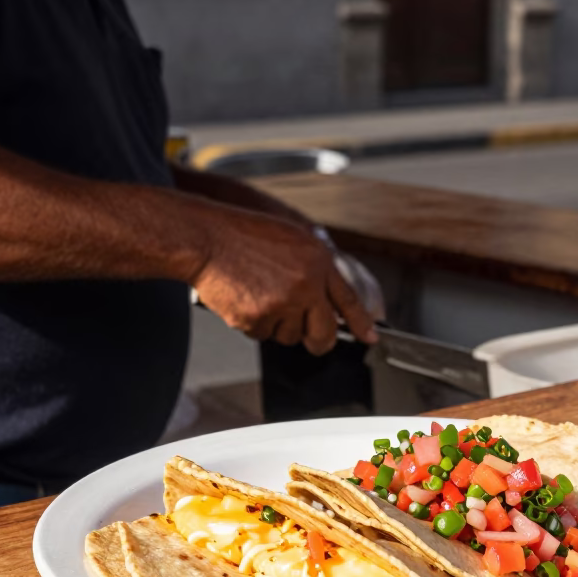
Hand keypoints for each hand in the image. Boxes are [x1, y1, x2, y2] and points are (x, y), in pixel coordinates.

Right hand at [191, 209, 377, 354]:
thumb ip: (314, 268)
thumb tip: (326, 299)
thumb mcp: (293, 239)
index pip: (348, 300)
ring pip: (290, 336)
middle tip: (314, 341)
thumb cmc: (243, 235)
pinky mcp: (258, 319)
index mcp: (318, 262)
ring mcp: (282, 304)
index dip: (361, 322)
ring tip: (261, 297)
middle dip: (320, 341)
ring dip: (279, 326)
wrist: (208, 239)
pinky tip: (246, 300)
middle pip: (324, 332)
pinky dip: (255, 324)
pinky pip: (263, 335)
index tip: (369, 337)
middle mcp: (305, 285)